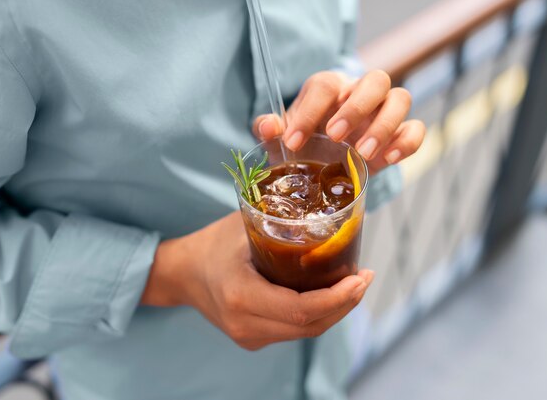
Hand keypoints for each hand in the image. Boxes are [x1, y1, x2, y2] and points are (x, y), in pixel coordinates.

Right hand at [141, 211, 373, 350]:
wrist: (181, 273)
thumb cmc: (213, 243)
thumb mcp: (245, 224)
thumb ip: (282, 220)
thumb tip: (327, 208)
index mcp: (241, 295)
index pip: (302, 310)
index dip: (338, 298)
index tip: (361, 277)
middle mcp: (245, 324)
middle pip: (310, 326)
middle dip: (345, 303)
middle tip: (365, 278)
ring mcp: (248, 336)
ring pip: (305, 332)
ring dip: (336, 311)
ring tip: (355, 284)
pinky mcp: (252, 338)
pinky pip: (294, 331)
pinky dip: (318, 315)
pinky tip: (332, 295)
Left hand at [253, 70, 424, 172]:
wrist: (326, 161)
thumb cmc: (305, 140)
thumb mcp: (284, 137)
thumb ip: (271, 129)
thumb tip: (267, 126)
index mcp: (329, 88)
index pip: (325, 86)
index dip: (308, 112)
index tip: (293, 142)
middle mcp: (360, 93)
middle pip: (375, 80)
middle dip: (356, 108)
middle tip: (335, 137)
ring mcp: (384, 111)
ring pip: (401, 98)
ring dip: (384, 125)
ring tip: (363, 152)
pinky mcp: (400, 133)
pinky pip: (416, 128)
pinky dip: (407, 142)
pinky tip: (389, 159)